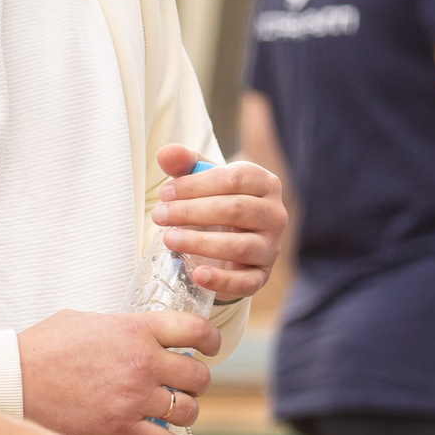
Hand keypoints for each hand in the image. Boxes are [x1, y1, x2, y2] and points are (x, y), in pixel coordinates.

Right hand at [20, 308, 218, 434]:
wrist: (14, 381)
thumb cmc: (41, 349)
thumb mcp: (84, 321)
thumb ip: (118, 327)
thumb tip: (131, 334)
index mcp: (137, 329)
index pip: (197, 330)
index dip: (210, 342)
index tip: (209, 350)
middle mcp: (144, 362)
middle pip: (199, 377)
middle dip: (195, 383)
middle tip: (182, 388)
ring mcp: (135, 398)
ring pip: (189, 411)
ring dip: (184, 414)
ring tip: (171, 415)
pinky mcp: (122, 430)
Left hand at [152, 144, 286, 300]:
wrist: (228, 243)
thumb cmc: (215, 203)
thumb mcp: (201, 182)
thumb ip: (184, 164)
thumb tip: (166, 152)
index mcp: (265, 183)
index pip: (234, 179)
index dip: (196, 185)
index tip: (165, 193)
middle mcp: (275, 214)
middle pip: (236, 209)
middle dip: (192, 212)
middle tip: (159, 216)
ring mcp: (271, 247)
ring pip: (240, 245)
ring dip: (200, 243)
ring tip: (169, 239)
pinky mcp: (262, 276)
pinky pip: (246, 282)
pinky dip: (222, 280)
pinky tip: (197, 274)